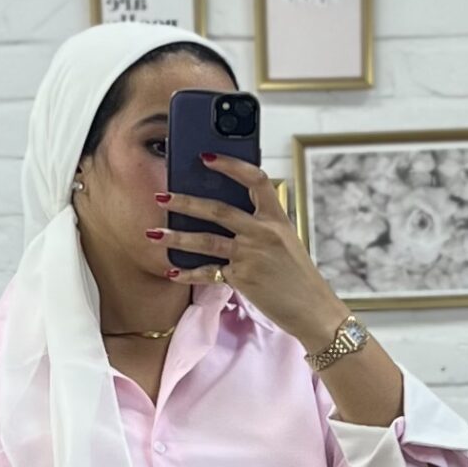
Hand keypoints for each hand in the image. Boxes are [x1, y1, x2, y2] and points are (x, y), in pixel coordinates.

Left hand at [149, 155, 346, 351]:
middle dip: (185, 202)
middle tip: (161, 196)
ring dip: (176, 237)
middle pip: (218, 210)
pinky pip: (208, 272)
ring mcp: (252, 256)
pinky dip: (189, 273)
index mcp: (277, 218)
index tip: (206, 157)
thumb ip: (261, 226)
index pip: (255, 180)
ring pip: (206, 240)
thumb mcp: (286, 241)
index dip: (230, 165)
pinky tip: (172, 271)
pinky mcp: (243, 279)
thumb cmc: (298, 276)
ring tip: (153, 234)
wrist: (313, 309)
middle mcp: (264, 233)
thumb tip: (224, 214)